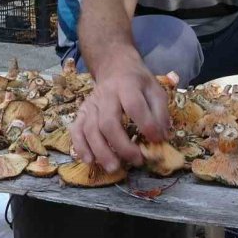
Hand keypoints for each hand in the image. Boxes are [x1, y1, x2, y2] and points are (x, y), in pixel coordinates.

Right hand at [68, 57, 169, 172]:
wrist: (115, 68)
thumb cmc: (138, 84)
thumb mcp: (155, 90)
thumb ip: (160, 113)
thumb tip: (162, 137)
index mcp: (127, 86)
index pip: (134, 106)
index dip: (146, 125)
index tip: (156, 141)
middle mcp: (106, 95)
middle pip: (108, 122)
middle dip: (121, 145)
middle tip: (136, 161)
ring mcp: (91, 104)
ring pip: (90, 129)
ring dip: (101, 151)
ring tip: (114, 168)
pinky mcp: (82, 112)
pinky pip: (76, 130)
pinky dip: (81, 147)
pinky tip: (90, 161)